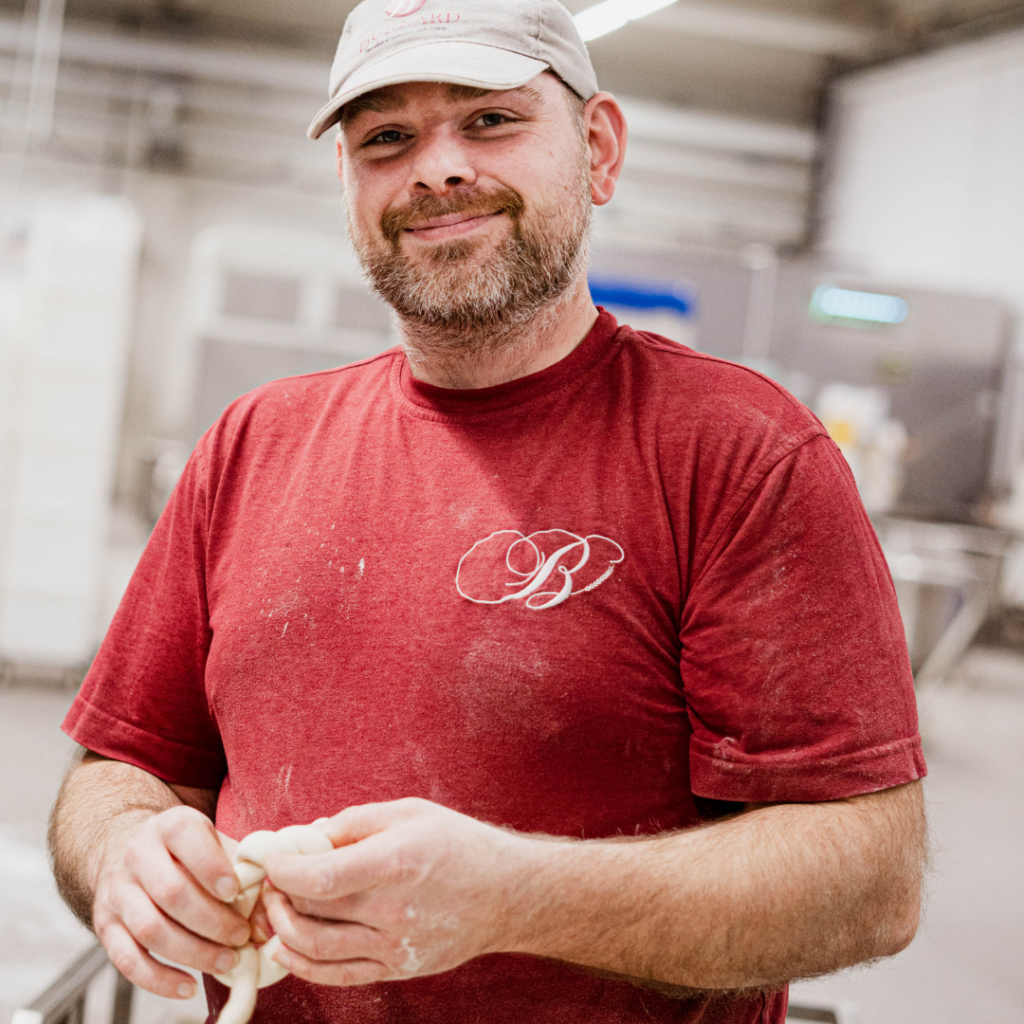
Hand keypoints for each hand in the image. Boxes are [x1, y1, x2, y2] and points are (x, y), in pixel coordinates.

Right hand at [93, 805, 252, 998]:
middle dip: (211, 920)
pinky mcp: (105, 925)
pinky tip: (189, 987)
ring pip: (149, 929)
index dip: (211, 867)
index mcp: (171, 825)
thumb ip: (244, 876)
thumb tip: (262, 925)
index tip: (235, 891)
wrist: (135, 849)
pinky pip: (127, 960)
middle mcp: (138, 854)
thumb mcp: (218, 846)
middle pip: (170, 892)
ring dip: (192, 952)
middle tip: (241, 937)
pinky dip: (159, 980)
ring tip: (226, 963)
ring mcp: (117, 891)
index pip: (186, 839)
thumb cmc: (191, 851)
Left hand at [261, 798, 533, 985]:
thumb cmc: (459, 843)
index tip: (270, 860)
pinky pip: (337, 975)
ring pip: (315, 949)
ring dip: (282, 929)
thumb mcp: (409, 812)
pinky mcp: (398, 969)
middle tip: (268, 880)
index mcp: (395, 862)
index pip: (318, 878)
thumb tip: (307, 837)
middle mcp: (393, 910)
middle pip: (310, 913)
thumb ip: (355, 822)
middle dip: (276, 896)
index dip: (281, 871)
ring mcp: (395, 946)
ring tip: (275, 908)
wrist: (508, 893)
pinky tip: (287, 947)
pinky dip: (303, 964)